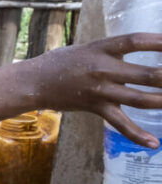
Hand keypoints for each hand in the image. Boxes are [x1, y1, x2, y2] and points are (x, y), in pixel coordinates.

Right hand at [31, 33, 161, 147]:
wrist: (34, 81)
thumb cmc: (62, 62)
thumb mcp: (89, 48)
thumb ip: (114, 50)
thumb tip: (144, 48)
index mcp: (102, 48)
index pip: (137, 41)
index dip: (161, 41)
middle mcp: (103, 68)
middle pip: (148, 74)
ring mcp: (100, 90)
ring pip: (141, 99)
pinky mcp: (95, 107)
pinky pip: (120, 123)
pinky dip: (137, 135)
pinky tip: (154, 143)